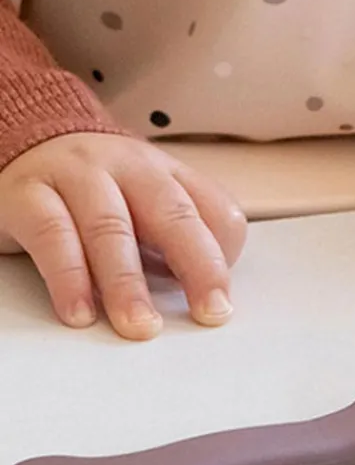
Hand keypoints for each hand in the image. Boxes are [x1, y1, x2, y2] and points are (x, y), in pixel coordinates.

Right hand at [0, 133, 247, 340]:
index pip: (215, 208)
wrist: (19, 139)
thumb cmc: (91, 186)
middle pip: (173, 215)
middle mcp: (128, 167)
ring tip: (138, 324)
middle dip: (198, 267)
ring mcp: (77, 176)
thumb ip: (172, 237)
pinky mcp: (28, 194)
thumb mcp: (142, 201)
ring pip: (110, 228)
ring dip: (127, 283)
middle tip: (209, 311)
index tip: (221, 297)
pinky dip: (68, 277)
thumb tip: (197, 291)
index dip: (224, 254)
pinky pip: (52, 235)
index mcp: (166, 172)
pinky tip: (79, 311)